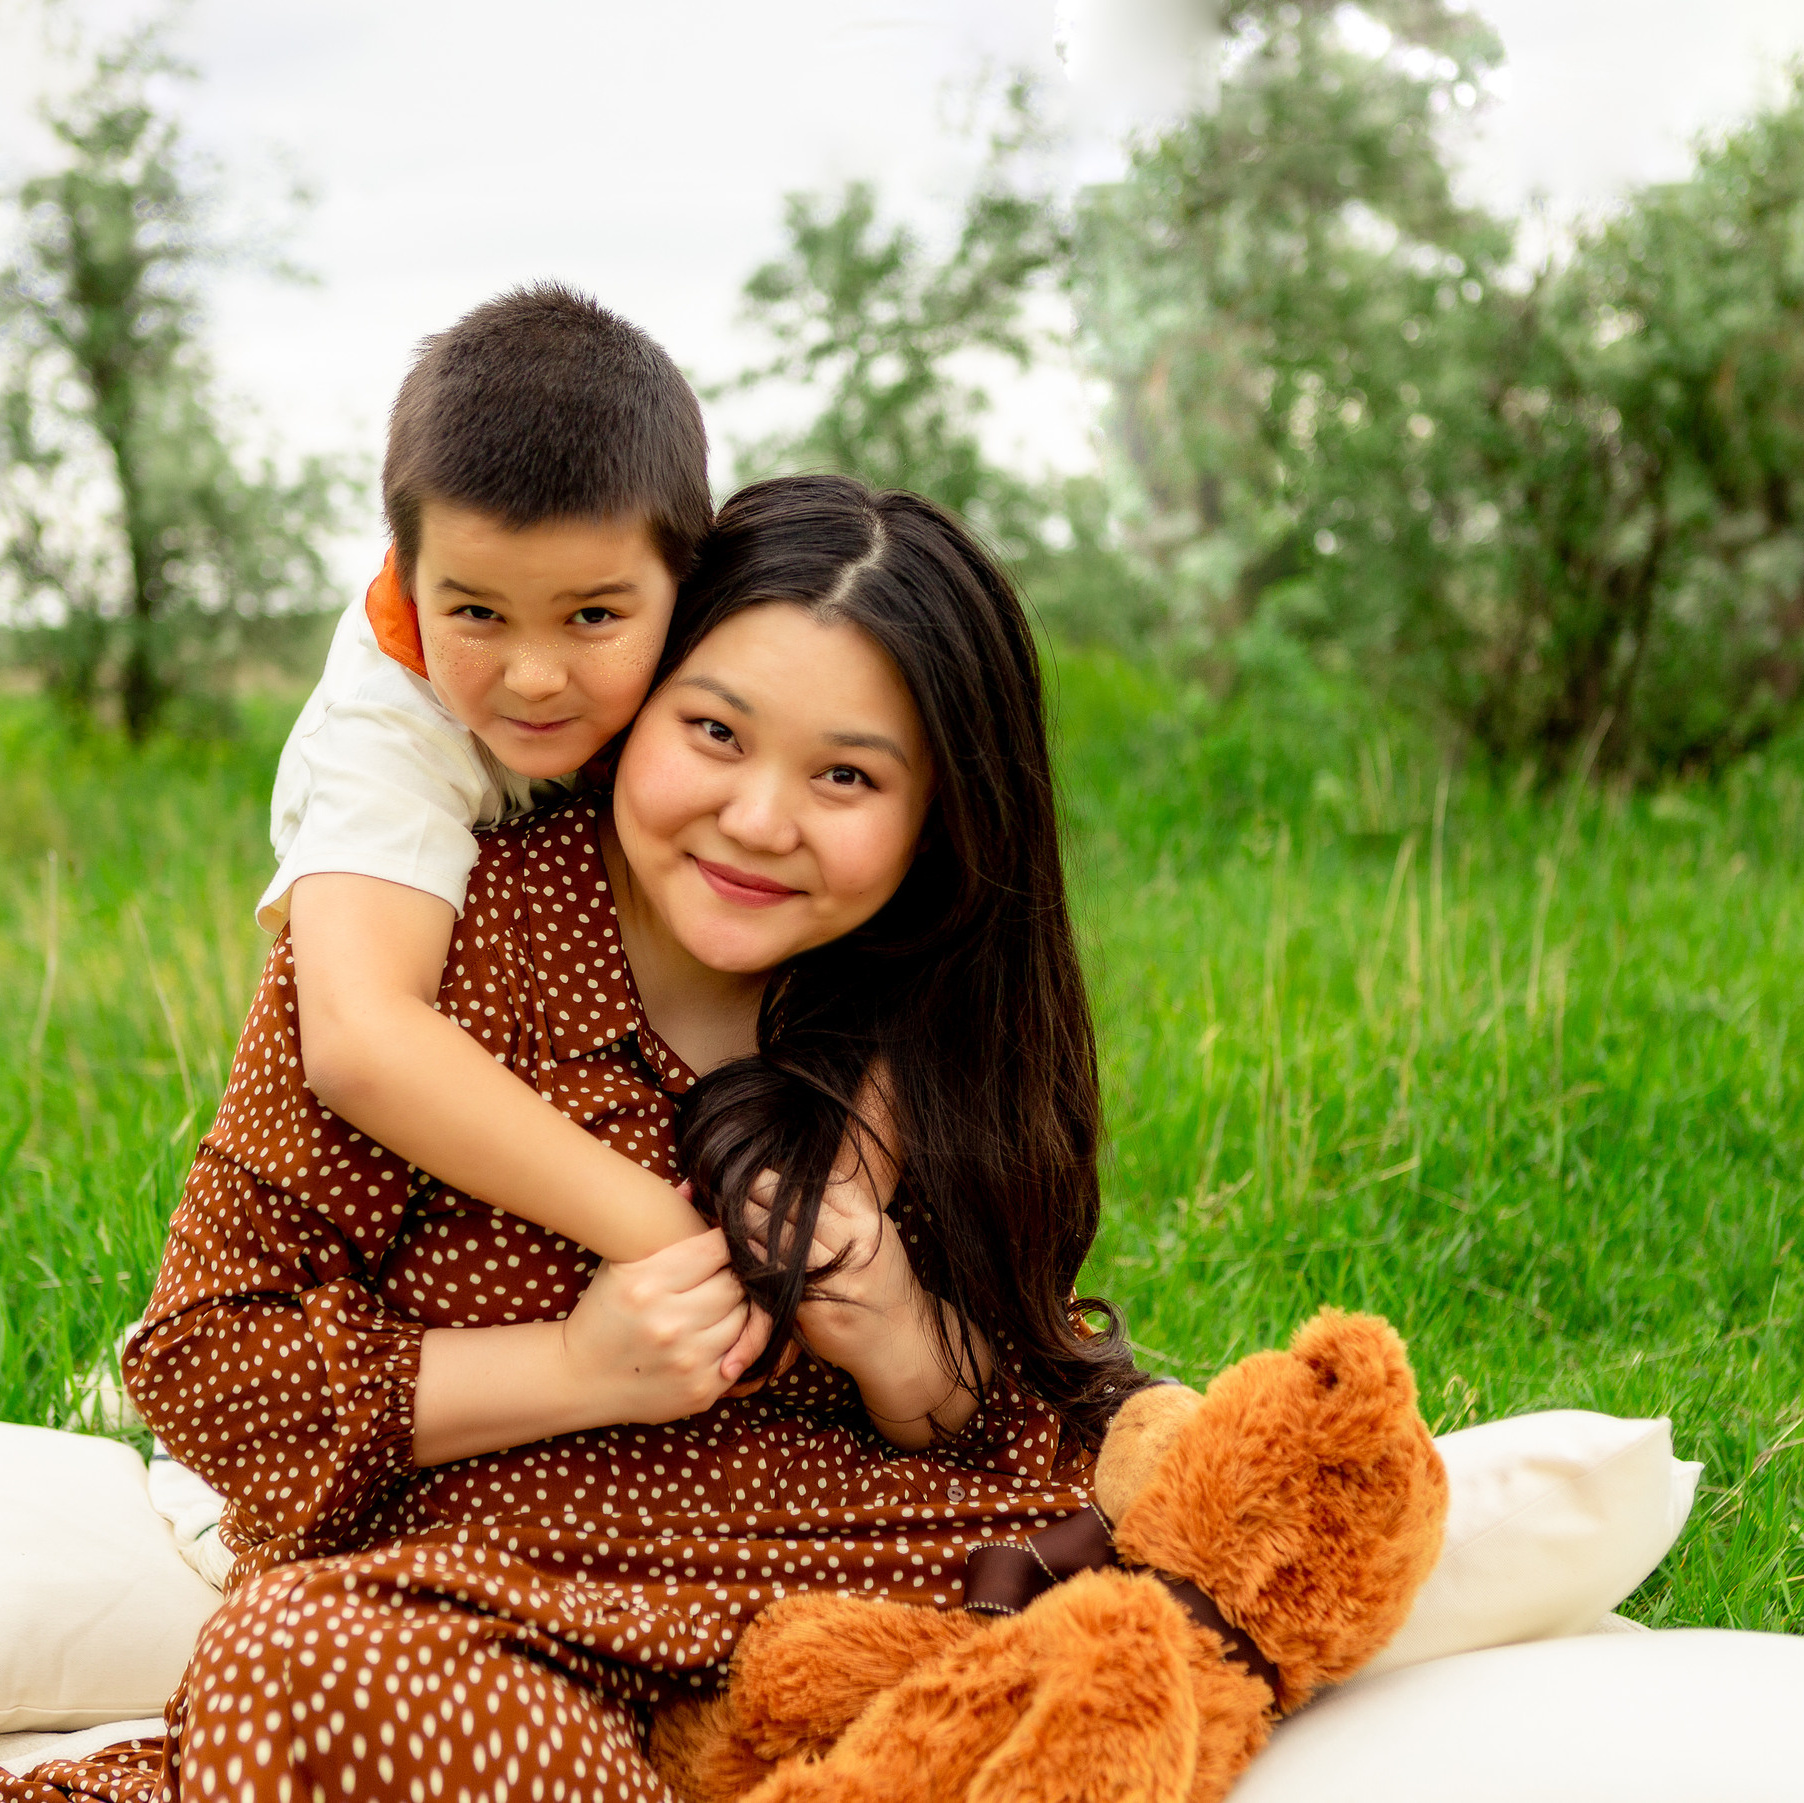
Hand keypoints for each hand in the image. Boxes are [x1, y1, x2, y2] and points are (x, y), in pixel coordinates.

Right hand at [558, 1230, 769, 1423]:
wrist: (579, 1378)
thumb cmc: (604, 1312)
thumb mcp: (623, 1265)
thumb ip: (662, 1224)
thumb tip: (697, 1183)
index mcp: (647, 1283)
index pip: (718, 1248)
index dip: (728, 1243)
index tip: (726, 1245)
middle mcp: (669, 1322)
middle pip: (736, 1284)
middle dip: (733, 1277)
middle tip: (724, 1275)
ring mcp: (687, 1359)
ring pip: (745, 1318)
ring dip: (739, 1309)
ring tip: (720, 1303)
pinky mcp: (700, 1390)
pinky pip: (743, 1355)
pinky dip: (739, 1343)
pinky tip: (719, 1333)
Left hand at [745, 1156, 922, 1384]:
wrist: (896, 1339)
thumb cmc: (880, 1280)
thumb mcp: (875, 1235)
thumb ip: (843, 1207)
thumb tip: (799, 1177)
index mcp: (869, 1222)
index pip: (820, 1186)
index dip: (786, 1176)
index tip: (760, 1168)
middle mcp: (855, 1246)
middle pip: (797, 1207)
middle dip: (761, 1190)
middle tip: (735, 1178)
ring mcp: (834, 1277)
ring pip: (782, 1236)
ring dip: (750, 1218)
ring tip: (729, 1204)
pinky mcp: (813, 1306)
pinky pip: (775, 1272)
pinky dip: (755, 1254)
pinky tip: (739, 1243)